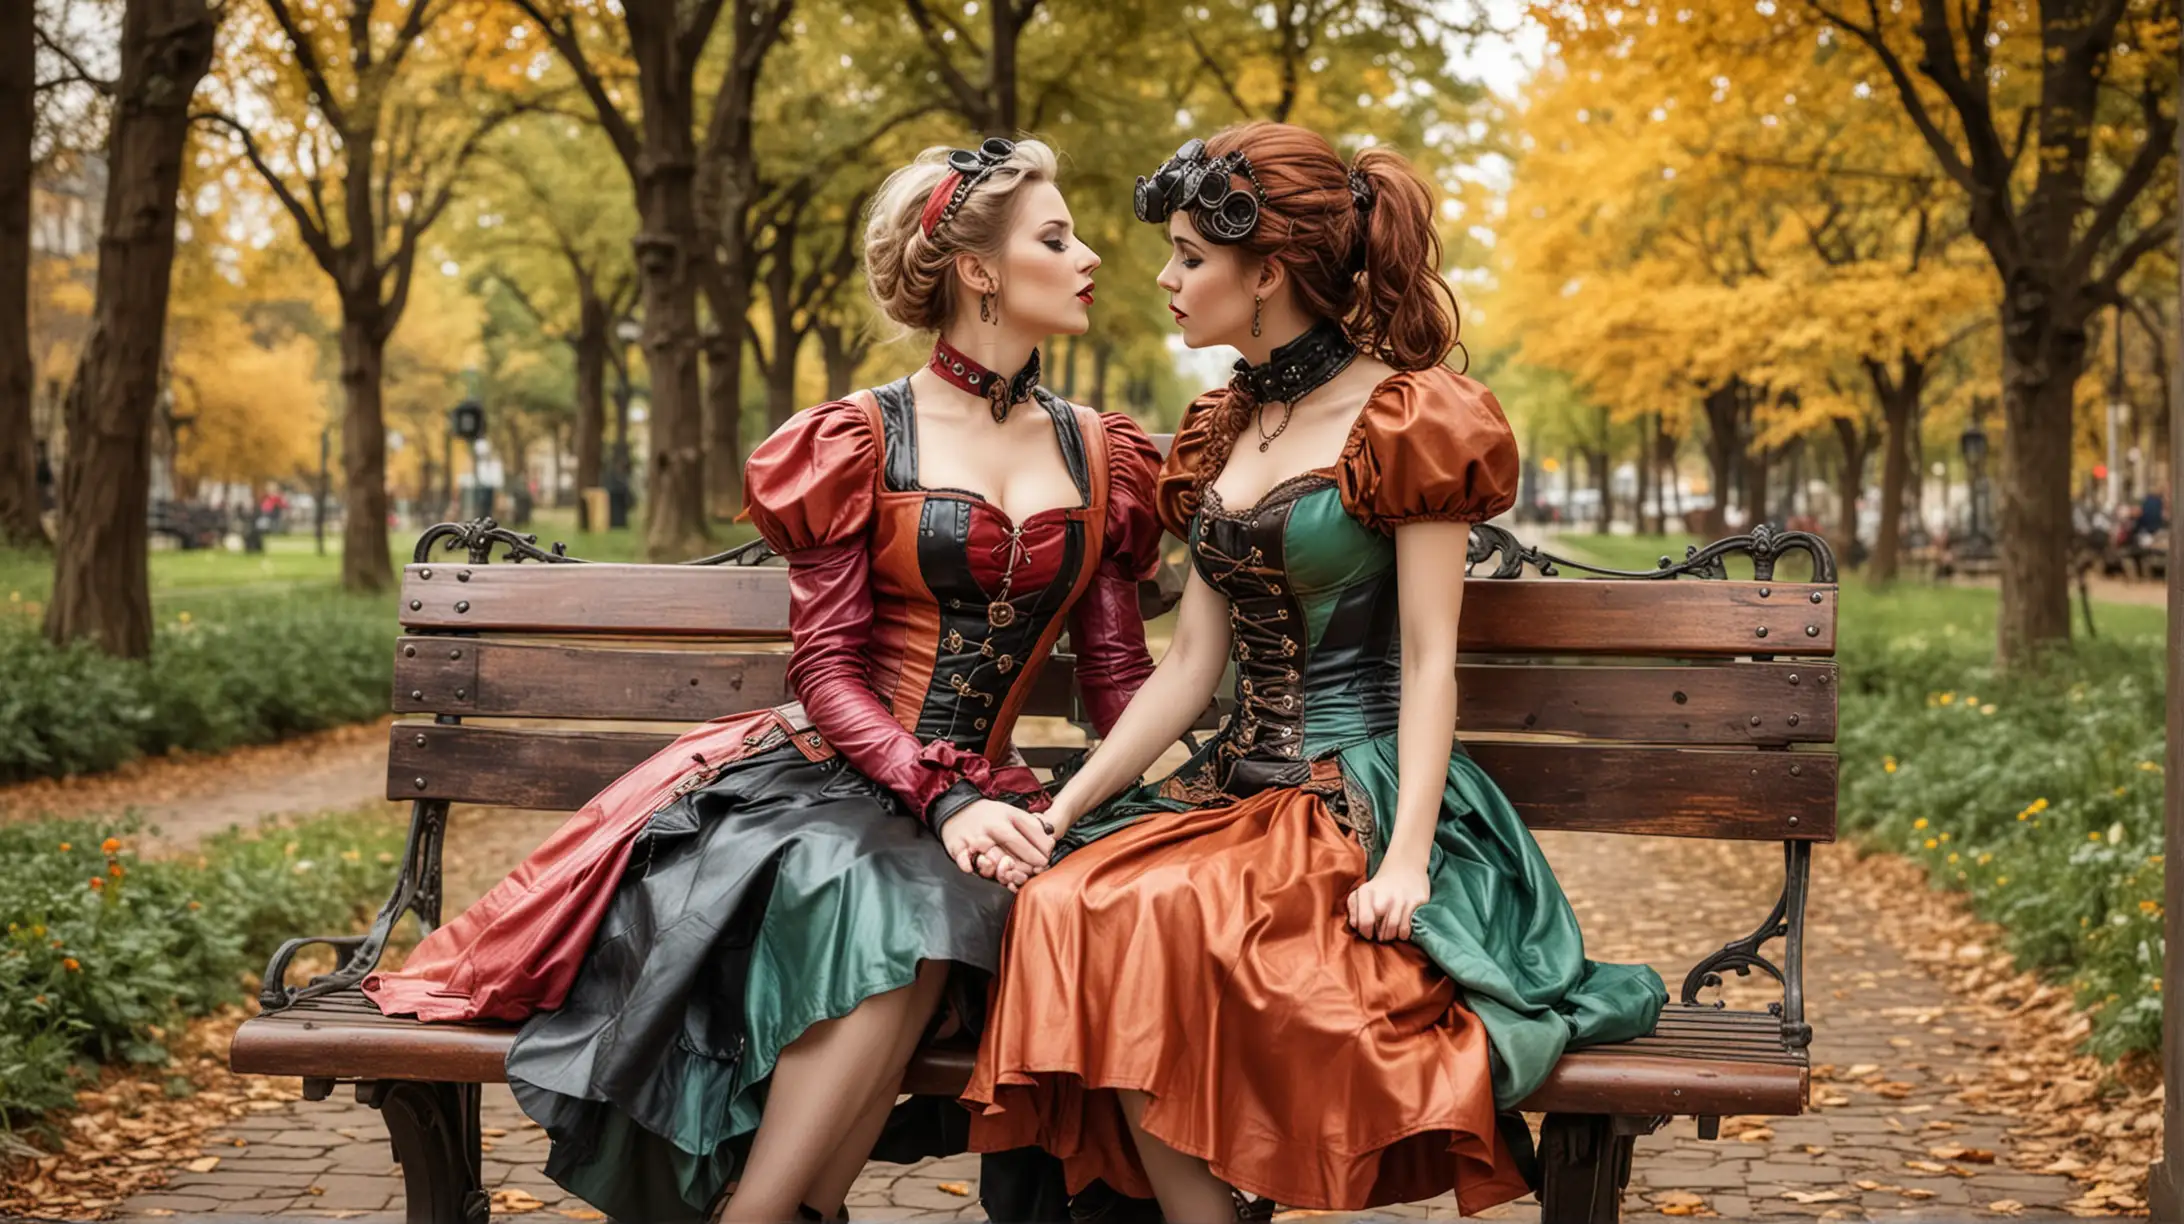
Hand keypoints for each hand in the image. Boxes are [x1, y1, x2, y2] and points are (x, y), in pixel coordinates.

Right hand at [940, 800, 1054, 879]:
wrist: (957, 809)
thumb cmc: (990, 816)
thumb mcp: (1013, 813)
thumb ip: (1033, 827)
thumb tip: (1051, 844)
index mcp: (1006, 818)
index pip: (1026, 838)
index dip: (1037, 854)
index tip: (1045, 862)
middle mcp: (990, 828)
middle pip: (1010, 852)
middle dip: (1024, 867)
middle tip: (1032, 873)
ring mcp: (974, 839)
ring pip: (990, 861)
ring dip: (1003, 873)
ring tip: (1013, 877)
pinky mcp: (958, 848)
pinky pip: (964, 861)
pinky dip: (969, 866)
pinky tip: (977, 870)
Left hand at [1347, 860, 1429, 942]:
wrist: (1405, 866)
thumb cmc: (1380, 886)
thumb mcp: (1361, 892)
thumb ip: (1353, 908)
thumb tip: (1355, 925)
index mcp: (1366, 893)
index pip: (1364, 923)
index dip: (1365, 933)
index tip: (1369, 932)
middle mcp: (1383, 896)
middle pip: (1380, 930)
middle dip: (1380, 936)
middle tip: (1381, 933)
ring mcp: (1401, 899)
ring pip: (1394, 931)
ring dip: (1391, 936)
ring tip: (1390, 932)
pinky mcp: (1416, 902)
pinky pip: (1407, 928)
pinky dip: (1403, 934)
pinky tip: (1401, 928)